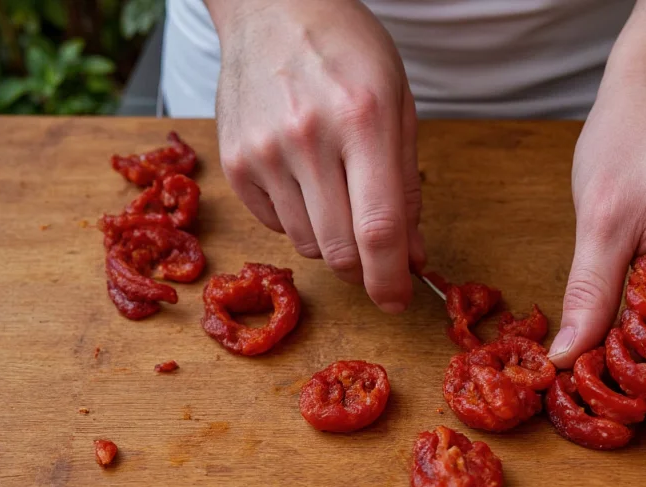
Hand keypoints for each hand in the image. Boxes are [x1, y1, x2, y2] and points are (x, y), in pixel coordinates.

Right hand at [211, 0, 423, 312]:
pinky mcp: (234, 164)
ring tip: (338, 190)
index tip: (399, 299)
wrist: (274, 8)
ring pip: (308, 245)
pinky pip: (276, 226)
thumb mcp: (398, 104)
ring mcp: (262, 152)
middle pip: (340, 249)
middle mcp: (306, 138)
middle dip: (366, 270)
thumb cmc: (347, 51)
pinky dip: (300, 220)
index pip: (379, 227)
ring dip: (333, 239)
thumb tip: (411, 255)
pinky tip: (304, 178)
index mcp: (362, 119)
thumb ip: (407, 185)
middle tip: (377, 260)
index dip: (392, 277)